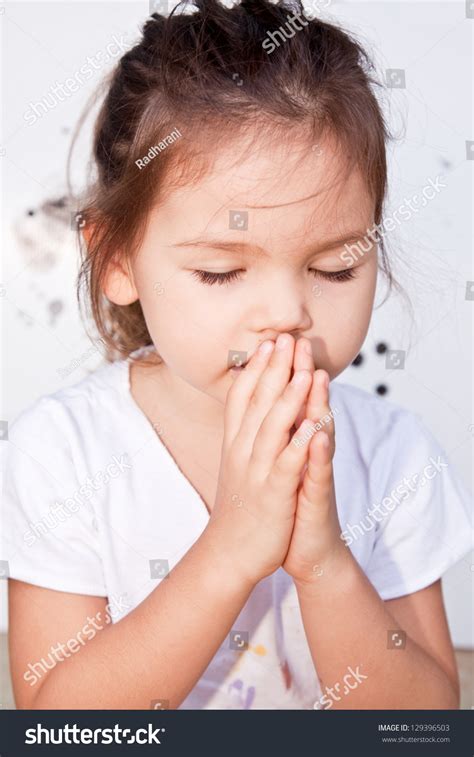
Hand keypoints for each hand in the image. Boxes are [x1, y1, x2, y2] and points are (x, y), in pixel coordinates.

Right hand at [205, 334, 312, 587]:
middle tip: (287, 338)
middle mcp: (242, 452)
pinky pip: (289, 464)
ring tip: (305, 369)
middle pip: (258, 403)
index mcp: (235, 444)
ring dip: (291, 397)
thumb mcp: (236, 465)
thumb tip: (251, 409)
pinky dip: (301, 443)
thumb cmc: (238, 508)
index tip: (268, 343)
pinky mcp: (274, 494)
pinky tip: (314, 424)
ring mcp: (258, 472)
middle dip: (276, 369)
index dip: (257, 369)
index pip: (242, 398)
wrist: (228, 554)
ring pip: (274, 427)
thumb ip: (244, 436)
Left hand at [282, 340, 346, 584]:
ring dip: (318, 404)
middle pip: (306, 407)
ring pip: (318, 433)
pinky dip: (318, 453)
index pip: (290, 402)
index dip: (283, 373)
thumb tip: (269, 409)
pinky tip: (318, 434)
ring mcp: (315, 473)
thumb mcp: (280, 465)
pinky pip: (318, 473)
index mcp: (293, 444)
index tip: (275, 340)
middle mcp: (308, 453)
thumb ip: (280, 436)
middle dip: (301, 374)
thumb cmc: (289, 505)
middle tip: (299, 340)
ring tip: (316, 375)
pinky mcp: (317, 498)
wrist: (307, 552)